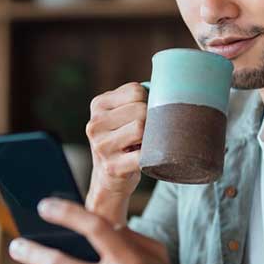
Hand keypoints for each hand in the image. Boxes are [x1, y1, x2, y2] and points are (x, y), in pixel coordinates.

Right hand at [85, 82, 147, 201]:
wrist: (108, 179)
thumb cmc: (123, 140)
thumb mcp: (120, 115)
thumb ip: (136, 98)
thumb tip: (168, 85)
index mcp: (98, 105)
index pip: (136, 90)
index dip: (148, 102)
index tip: (144, 116)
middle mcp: (95, 124)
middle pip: (140, 109)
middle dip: (151, 120)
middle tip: (146, 133)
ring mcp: (101, 146)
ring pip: (140, 128)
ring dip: (150, 137)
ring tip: (144, 144)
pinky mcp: (113, 167)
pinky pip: (142, 154)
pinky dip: (150, 155)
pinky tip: (146, 158)